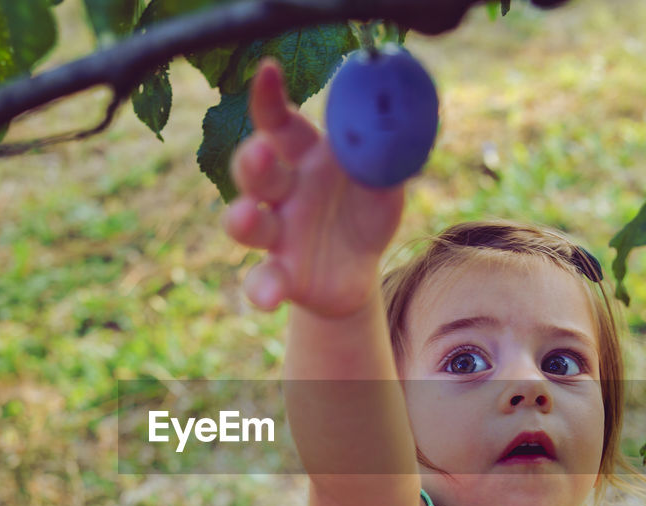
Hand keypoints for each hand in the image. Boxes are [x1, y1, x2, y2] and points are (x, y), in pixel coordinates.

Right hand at [223, 59, 403, 316]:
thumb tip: (402, 125)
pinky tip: (270, 295)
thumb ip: (387, 158)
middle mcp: (283, 193)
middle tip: (262, 151)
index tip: (267, 70)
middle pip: (256, 170)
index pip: (282, 124)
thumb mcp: (384, 184)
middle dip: (252, 160)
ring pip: (247, 223)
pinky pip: (261, 281)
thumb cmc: (365, 212)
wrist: (359, 270)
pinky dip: (262, 288)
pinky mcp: (279, 276)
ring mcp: (277, 235)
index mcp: (306, 159)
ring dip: (242, 219)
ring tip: (249, 216)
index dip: (270, 98)